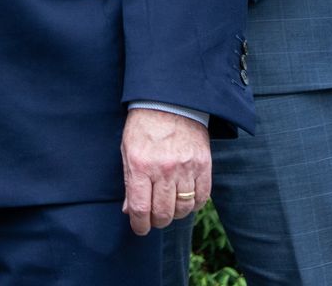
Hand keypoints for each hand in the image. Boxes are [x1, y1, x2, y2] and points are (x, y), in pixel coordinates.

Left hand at [121, 107, 210, 234]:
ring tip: (168, 210)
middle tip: (154, 220)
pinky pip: (202, 197)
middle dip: (157, 222)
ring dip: (175, 215)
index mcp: (140, 165)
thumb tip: (129, 210)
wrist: (170, 102)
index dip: (140, 224)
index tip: (140, 229)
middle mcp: (164, 169)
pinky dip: (193, 205)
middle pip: (163, 212)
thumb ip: (129, 181)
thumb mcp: (127, 150)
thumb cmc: (144, 127)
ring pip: (184, 208)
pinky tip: (185, 201)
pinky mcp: (204, 166)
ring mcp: (186, 168)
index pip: (140, 207)